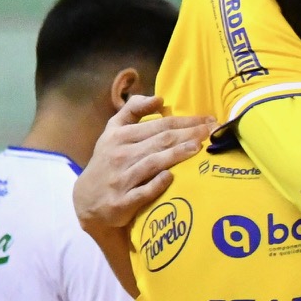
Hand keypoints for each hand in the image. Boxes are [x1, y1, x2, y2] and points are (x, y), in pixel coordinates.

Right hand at [74, 96, 210, 228]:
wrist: (88, 200)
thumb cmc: (108, 161)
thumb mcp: (113, 131)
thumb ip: (133, 111)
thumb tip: (159, 99)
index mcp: (120, 135)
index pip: (159, 125)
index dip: (185, 121)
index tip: (208, 119)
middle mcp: (120, 154)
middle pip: (160, 141)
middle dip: (189, 134)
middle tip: (213, 131)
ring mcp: (121, 178)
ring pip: (153, 163)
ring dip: (176, 154)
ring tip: (198, 147)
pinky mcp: (122, 201)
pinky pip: (142, 191)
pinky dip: (156, 183)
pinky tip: (172, 176)